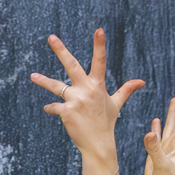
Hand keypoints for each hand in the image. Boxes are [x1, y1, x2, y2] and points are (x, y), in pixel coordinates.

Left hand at [31, 28, 142, 174]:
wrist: (98, 145)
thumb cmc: (106, 123)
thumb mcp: (116, 104)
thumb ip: (126, 90)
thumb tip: (141, 81)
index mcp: (97, 85)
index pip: (100, 61)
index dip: (99, 45)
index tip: (99, 30)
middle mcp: (86, 90)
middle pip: (72, 65)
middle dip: (61, 50)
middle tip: (51, 37)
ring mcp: (76, 100)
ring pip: (56, 87)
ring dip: (43, 81)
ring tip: (32, 76)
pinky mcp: (67, 111)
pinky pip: (54, 107)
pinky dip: (51, 109)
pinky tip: (49, 110)